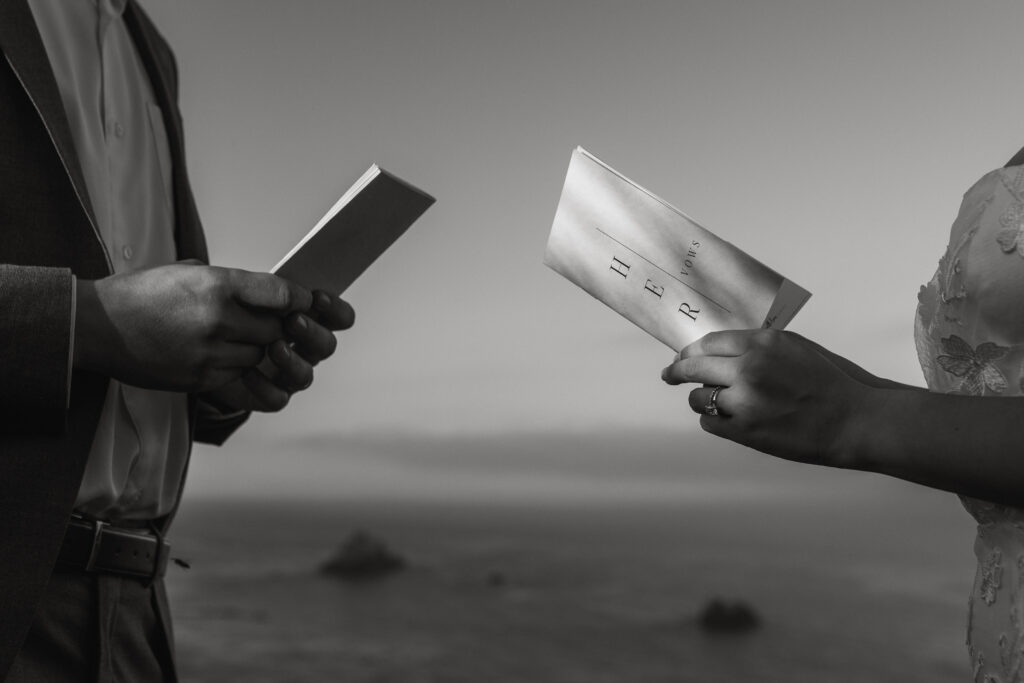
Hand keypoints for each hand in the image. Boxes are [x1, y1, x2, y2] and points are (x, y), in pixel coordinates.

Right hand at [75, 262, 310, 391]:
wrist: (96, 327)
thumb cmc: (142, 294)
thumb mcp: (190, 272)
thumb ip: (233, 283)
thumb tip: (272, 297)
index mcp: (217, 285)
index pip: (281, 294)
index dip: (299, 300)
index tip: (304, 302)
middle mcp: (218, 319)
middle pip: (277, 330)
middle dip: (280, 327)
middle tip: (275, 323)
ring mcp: (209, 354)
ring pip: (262, 357)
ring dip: (262, 351)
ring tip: (246, 340)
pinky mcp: (200, 380)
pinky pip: (243, 380)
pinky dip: (245, 372)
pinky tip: (238, 362)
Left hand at [200, 291, 354, 411]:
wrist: (199, 339)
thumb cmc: (228, 311)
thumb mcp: (244, 290)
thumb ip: (269, 288)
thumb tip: (293, 289)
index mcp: (309, 318)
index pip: (340, 317)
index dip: (335, 310)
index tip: (318, 297)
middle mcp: (305, 348)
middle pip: (326, 345)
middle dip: (312, 332)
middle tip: (292, 320)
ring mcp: (289, 374)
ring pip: (306, 375)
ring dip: (292, 361)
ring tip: (273, 347)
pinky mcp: (269, 394)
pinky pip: (278, 398)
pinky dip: (265, 387)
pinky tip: (248, 372)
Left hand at [661, 329, 870, 467]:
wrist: (853, 419)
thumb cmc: (827, 382)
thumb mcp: (794, 347)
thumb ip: (758, 345)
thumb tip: (720, 349)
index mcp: (762, 343)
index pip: (708, 342)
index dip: (690, 351)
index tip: (682, 357)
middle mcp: (749, 368)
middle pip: (693, 367)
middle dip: (677, 372)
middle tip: (669, 376)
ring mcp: (746, 401)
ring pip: (698, 398)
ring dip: (701, 400)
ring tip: (712, 403)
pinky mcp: (746, 431)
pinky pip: (710, 424)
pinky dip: (713, 422)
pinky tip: (726, 420)